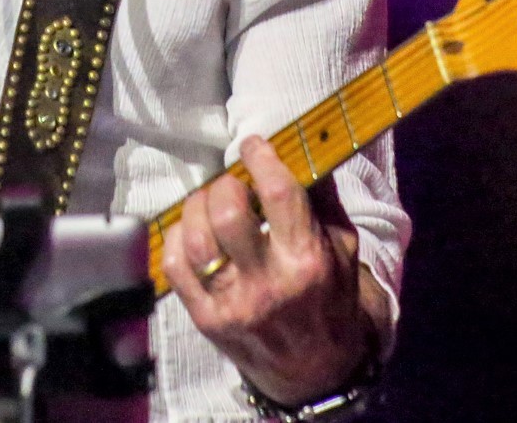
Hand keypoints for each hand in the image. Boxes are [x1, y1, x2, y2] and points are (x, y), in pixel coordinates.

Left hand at [163, 135, 379, 405]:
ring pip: (195, 237)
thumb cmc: (330, 298)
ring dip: (197, 207)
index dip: (260, 159)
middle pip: (227, 213)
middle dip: (226, 185)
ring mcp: (232, 304)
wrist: (314, 371)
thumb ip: (321, 198)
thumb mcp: (343, 249)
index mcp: (308, 262)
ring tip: (210, 205)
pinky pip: (173, 265)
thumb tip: (300, 145)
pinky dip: (178, 237)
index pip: (278, 195)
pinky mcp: (204, 318)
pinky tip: (194, 233)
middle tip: (233, 184)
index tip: (252, 146)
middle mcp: (268, 284)